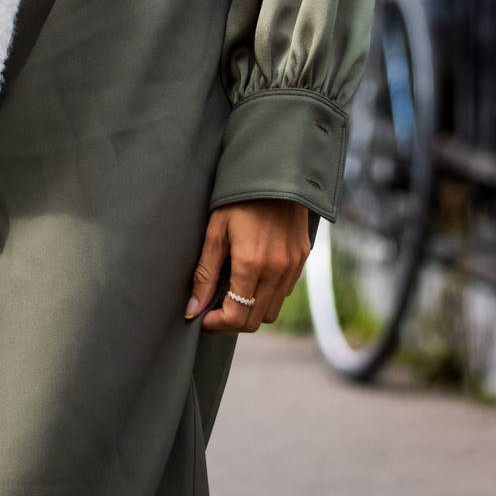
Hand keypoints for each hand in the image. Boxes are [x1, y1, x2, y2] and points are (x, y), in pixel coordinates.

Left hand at [186, 199, 310, 334]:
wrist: (274, 171)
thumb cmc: (238, 198)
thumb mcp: (216, 231)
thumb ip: (205, 273)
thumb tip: (193, 308)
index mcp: (251, 263)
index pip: (237, 315)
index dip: (218, 325)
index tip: (204, 320)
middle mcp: (276, 270)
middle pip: (255, 319)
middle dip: (232, 322)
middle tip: (214, 312)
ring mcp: (292, 266)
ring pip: (272, 310)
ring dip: (251, 311)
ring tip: (232, 296)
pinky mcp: (301, 258)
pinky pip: (285, 292)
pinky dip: (268, 296)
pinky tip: (253, 280)